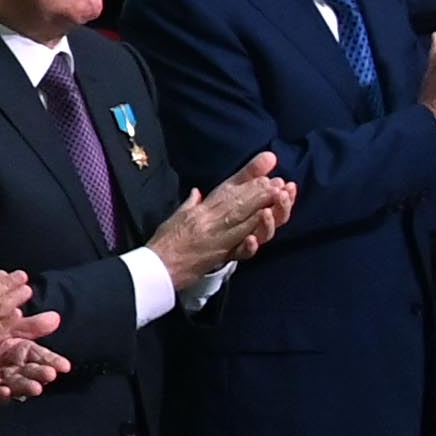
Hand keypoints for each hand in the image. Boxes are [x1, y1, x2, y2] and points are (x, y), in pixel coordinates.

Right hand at [148, 153, 288, 281]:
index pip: (227, 188)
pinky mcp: (216, 256)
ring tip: (279, 197)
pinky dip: (250, 239)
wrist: (155, 267)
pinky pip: (237, 246)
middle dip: (261, 191)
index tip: (267, 168)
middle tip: (280, 183)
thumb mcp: (176, 217)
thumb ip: (190, 204)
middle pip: (239, 200)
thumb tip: (197, 192)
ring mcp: (214, 237)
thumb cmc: (164, 243)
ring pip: (242, 218)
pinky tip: (261, 228)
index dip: (247, 177)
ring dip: (262, 207)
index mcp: (201, 208)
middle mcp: (208, 218)